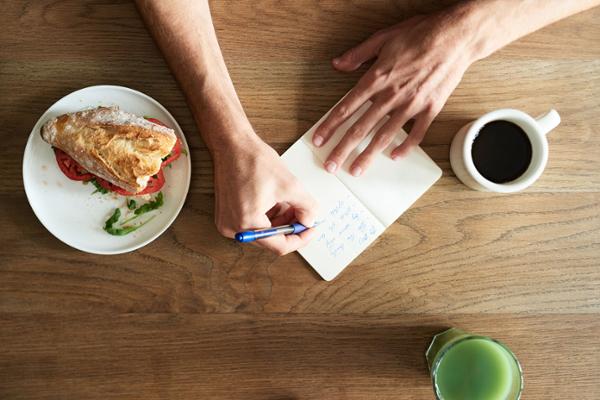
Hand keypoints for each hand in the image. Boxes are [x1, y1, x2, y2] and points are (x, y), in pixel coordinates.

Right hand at [213, 133, 318, 254]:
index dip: (300, 239)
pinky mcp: (226, 215)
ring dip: (279, 221)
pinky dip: (267, 217)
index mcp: (246, 222)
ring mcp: (227, 222)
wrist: (233, 145)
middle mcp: (233, 228)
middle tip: (304, 214)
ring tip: (289, 203)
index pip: (279, 246)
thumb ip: (306, 207)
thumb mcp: (290, 185)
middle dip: (290, 227)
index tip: (311, 230)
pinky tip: (275, 202)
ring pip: (263, 232)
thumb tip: (310, 221)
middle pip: (270, 240)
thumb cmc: (254, 161)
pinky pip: (252, 224)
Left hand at [312, 11, 475, 175]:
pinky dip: (405, 147)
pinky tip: (394, 156)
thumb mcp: (383, 37)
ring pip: (384, 136)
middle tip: (331, 165)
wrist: (456, 36)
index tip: (319, 140)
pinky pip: (416, 134)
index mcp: (377, 78)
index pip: (346, 108)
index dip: (330, 126)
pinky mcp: (430, 109)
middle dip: (343, 149)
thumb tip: (338, 64)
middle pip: (361, 128)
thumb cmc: (421, 34)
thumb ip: (358, 54)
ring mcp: (411, 105)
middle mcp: (391, 95)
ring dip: (368, 155)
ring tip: (356, 169)